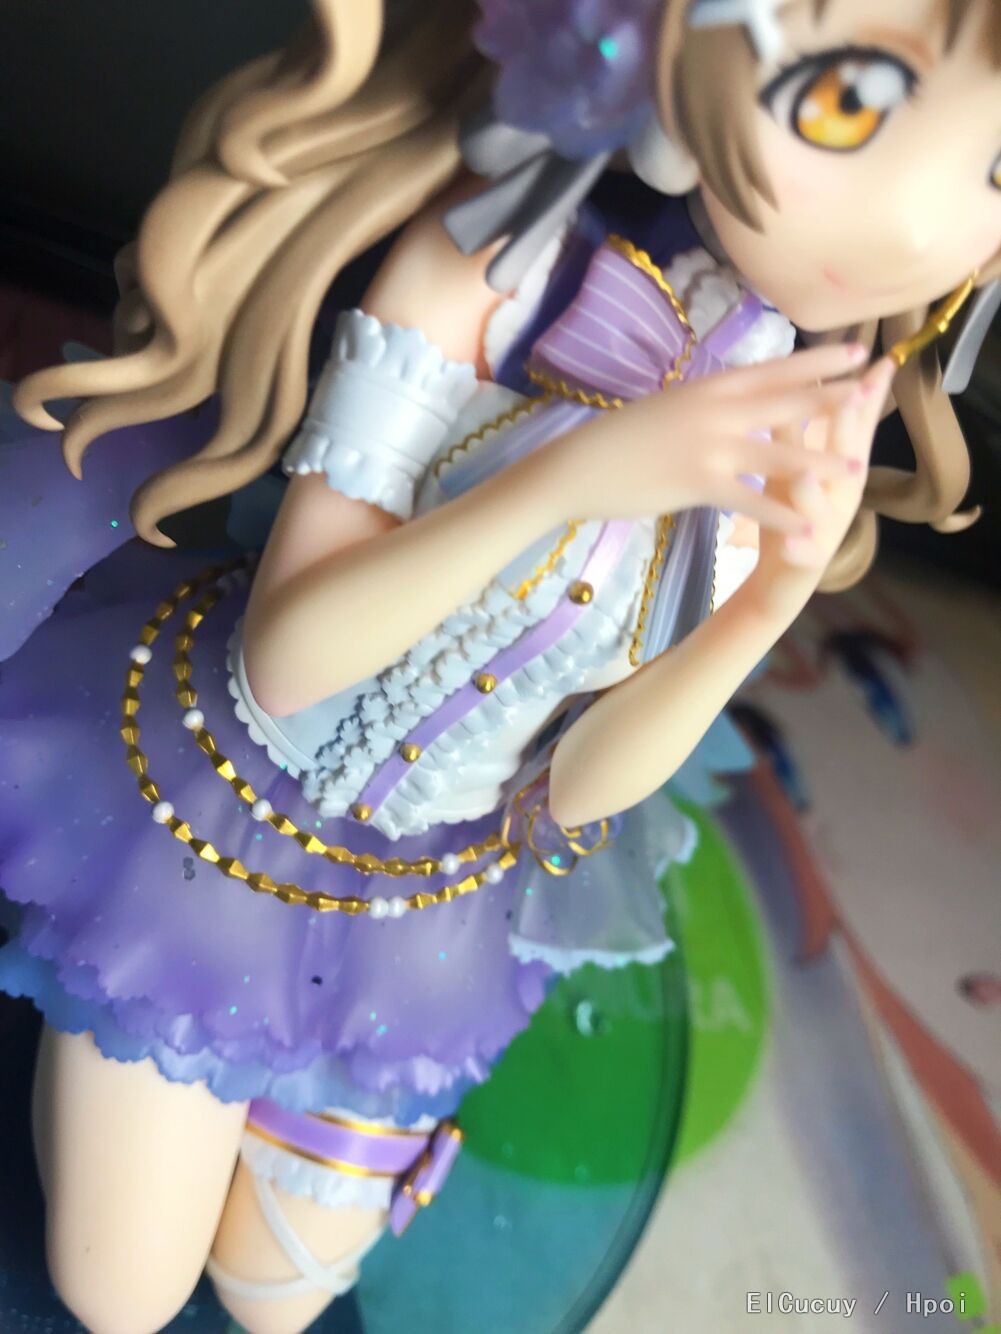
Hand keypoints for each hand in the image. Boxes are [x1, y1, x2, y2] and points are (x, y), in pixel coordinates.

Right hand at [547, 342, 870, 533]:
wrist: (577, 466)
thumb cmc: (618, 440)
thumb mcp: (667, 408)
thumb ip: (705, 405)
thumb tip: (731, 401)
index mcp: (708, 387)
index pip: (773, 369)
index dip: (816, 361)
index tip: (852, 351)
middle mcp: (716, 410)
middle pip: (786, 402)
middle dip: (831, 398)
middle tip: (871, 393)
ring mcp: (709, 446)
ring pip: (777, 453)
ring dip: (818, 463)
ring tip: (853, 470)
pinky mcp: (698, 483)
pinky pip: (750, 501)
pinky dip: (781, 515)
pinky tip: (806, 527)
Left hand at [743, 356, 896, 621]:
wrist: (784, 574)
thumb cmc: (788, 505)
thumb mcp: (792, 459)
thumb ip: (797, 422)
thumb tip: (803, 371)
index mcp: (838, 464)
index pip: (854, 421)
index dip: (866, 391)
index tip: (879, 357)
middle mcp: (841, 492)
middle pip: (846, 455)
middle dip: (848, 426)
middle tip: (854, 394)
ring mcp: (828, 526)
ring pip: (823, 505)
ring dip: (815, 490)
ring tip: (806, 475)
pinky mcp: (808, 559)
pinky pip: (804, 553)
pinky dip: (798, 546)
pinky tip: (790, 543)